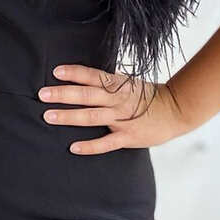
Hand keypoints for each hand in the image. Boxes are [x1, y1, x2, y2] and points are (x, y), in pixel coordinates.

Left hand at [38, 64, 187, 153]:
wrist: (176, 111)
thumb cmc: (147, 96)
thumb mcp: (128, 83)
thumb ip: (108, 81)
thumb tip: (82, 75)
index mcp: (119, 85)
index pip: (93, 76)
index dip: (75, 73)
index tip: (56, 72)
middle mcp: (118, 100)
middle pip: (87, 95)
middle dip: (64, 94)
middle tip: (42, 94)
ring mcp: (122, 119)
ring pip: (92, 117)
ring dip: (69, 116)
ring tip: (48, 116)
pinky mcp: (128, 137)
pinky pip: (106, 143)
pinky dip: (90, 146)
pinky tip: (73, 147)